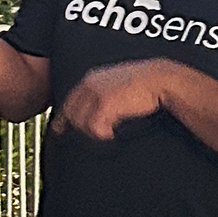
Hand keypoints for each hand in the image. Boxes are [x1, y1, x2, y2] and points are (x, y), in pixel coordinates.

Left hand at [53, 59, 181, 139]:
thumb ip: (102, 96)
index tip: (59, 131)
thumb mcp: (117, 86)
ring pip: (81, 124)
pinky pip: (94, 128)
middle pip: (71, 115)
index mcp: (91, 79)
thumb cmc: (144, 86)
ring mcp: (95, 93)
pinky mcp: (104, 104)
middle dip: (80, 130)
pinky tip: (114, 133)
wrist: (159, 80)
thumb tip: (95, 115)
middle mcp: (89, 84)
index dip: (62, 119)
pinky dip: (104, 134)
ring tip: (110, 132)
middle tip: (95, 137)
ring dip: (95, 133)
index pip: (69, 102)